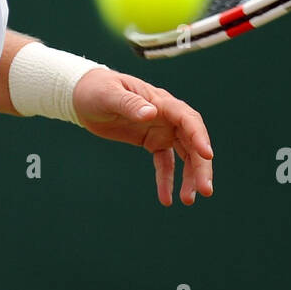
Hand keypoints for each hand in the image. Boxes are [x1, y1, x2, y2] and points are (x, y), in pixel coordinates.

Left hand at [71, 68, 213, 206]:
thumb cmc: (97, 89)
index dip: (199, 136)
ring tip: (188, 200)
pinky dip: (167, 180)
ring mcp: (161, 129)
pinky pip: (165, 163)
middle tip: (205, 191)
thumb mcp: (109, 95)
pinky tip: (166, 199)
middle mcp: (167, 116)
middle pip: (192, 141)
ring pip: (184, 155)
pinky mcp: (152, 141)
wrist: (84, 96)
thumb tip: (151, 113)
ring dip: (189, 177)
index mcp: (160, 101)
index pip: (187, 119)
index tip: (207, 155)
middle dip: (201, 166)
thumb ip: (130, 104)